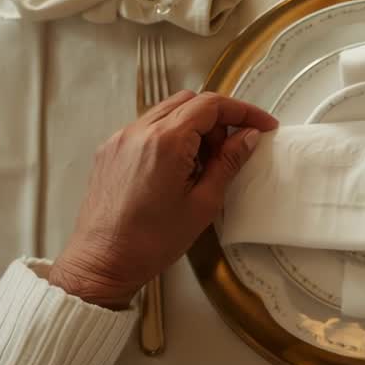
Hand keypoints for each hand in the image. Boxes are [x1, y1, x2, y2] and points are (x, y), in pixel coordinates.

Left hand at [49, 91, 277, 308]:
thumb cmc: (152, 241)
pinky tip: (177, 168)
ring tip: (204, 163)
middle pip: (189, 101)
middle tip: (231, 149)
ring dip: (193, 126)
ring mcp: (121, 138)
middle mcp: (140, 130)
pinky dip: (170, 135)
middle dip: (218, 118)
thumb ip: (228, 163)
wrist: (101, 263)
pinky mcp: (110, 150)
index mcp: (166, 141)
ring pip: (167, 111)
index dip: (243, 111)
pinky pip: (147, 127)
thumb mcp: (203, 204)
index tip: (263, 125)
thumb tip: (248, 136)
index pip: (211, 105)